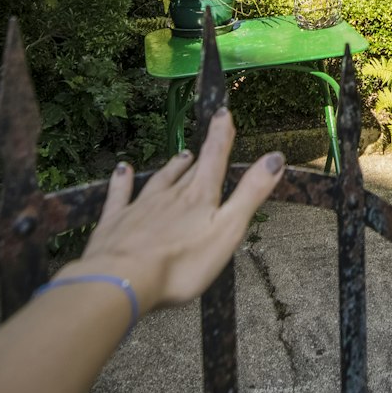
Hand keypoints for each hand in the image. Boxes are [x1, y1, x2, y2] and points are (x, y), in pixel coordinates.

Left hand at [59, 106, 283, 315]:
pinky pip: (120, 194)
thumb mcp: (228, 230)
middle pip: (189, 170)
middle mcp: (171, 195)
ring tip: (180, 156)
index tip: (223, 113)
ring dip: (172, 167)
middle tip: (205, 143)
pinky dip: (122, 181)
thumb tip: (275, 158)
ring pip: (160, 180)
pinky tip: (122, 170)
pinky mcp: (115, 222)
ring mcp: (141, 206)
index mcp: (199, 197)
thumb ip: (251, 193)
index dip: (221, 135)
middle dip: (200, 155)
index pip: (214, 158)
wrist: (124, 279)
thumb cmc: (182, 263)